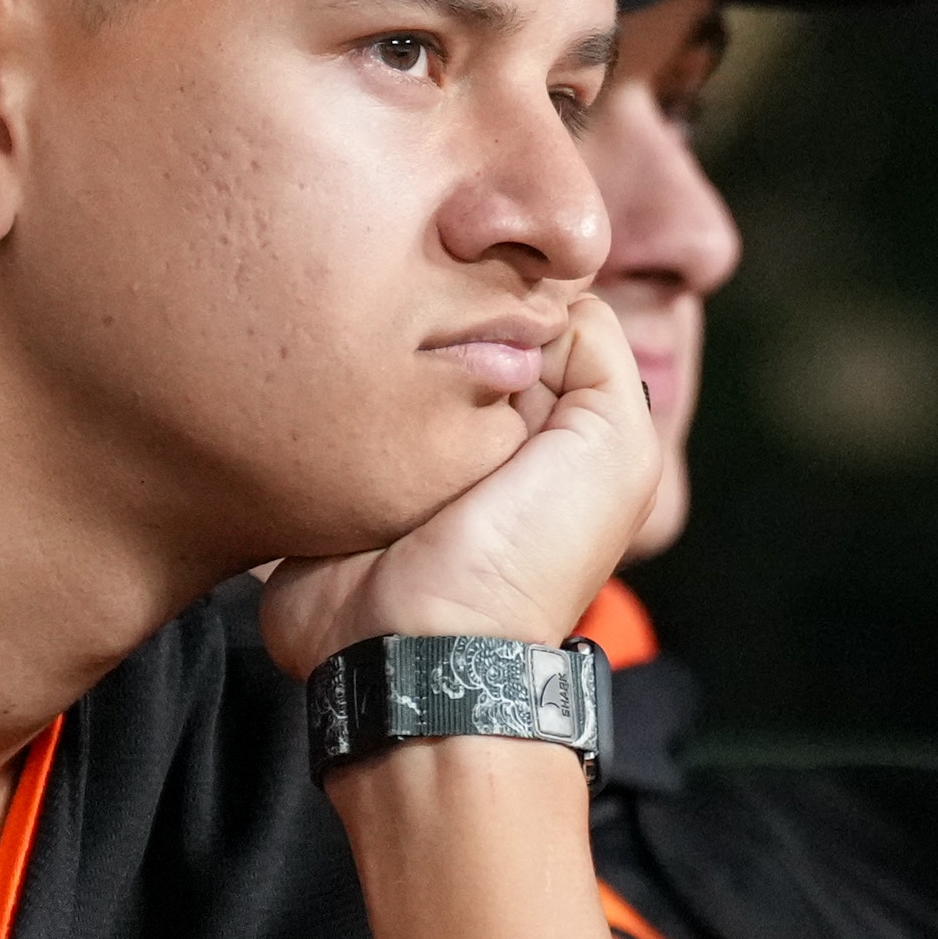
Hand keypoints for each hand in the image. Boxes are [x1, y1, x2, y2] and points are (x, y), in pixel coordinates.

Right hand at [259, 296, 655, 676]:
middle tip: (416, 314)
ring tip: (368, 343)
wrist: (417, 647)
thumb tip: (547, 293)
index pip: (523, 309)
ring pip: (382, 346)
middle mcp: (474, 425)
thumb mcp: (614, 447)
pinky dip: (324, 376)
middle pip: (449, 320)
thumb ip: (601, 352)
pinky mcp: (333, 462)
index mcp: (545, 417)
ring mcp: (398, 442)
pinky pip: (323, 389)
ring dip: (374, 340)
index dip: (506, 293)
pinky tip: (324, 367)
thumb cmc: (525, 553)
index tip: (482, 292)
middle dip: (435, 306)